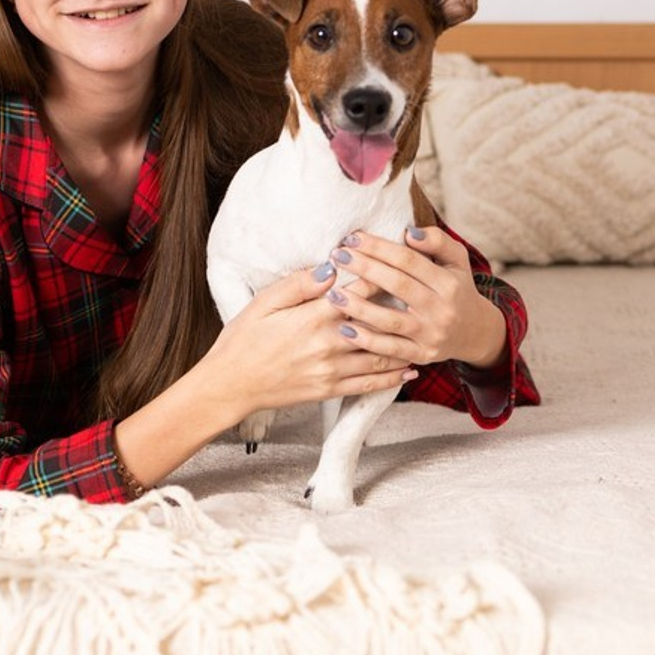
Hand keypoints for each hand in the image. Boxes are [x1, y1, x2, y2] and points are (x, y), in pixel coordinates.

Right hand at [200, 262, 417, 426]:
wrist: (231, 385)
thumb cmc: (243, 339)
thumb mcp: (264, 303)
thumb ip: (299, 284)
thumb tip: (330, 268)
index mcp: (313, 317)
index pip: (357, 292)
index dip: (378, 276)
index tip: (395, 264)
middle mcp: (328, 344)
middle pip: (375, 322)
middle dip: (399, 307)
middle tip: (420, 294)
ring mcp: (332, 370)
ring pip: (379, 354)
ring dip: (403, 341)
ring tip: (423, 329)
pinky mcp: (330, 390)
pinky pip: (369, 384)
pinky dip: (393, 377)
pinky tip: (410, 368)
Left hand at [327, 226, 506, 369]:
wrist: (475, 332)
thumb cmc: (456, 288)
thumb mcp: (457, 260)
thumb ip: (437, 241)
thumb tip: (409, 232)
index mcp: (448, 282)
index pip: (409, 260)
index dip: (379, 247)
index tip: (352, 238)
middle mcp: (441, 309)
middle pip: (397, 285)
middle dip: (364, 268)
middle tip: (337, 256)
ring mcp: (431, 335)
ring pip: (390, 320)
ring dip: (358, 307)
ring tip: (332, 294)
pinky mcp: (422, 355)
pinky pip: (390, 349)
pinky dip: (367, 341)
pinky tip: (345, 329)